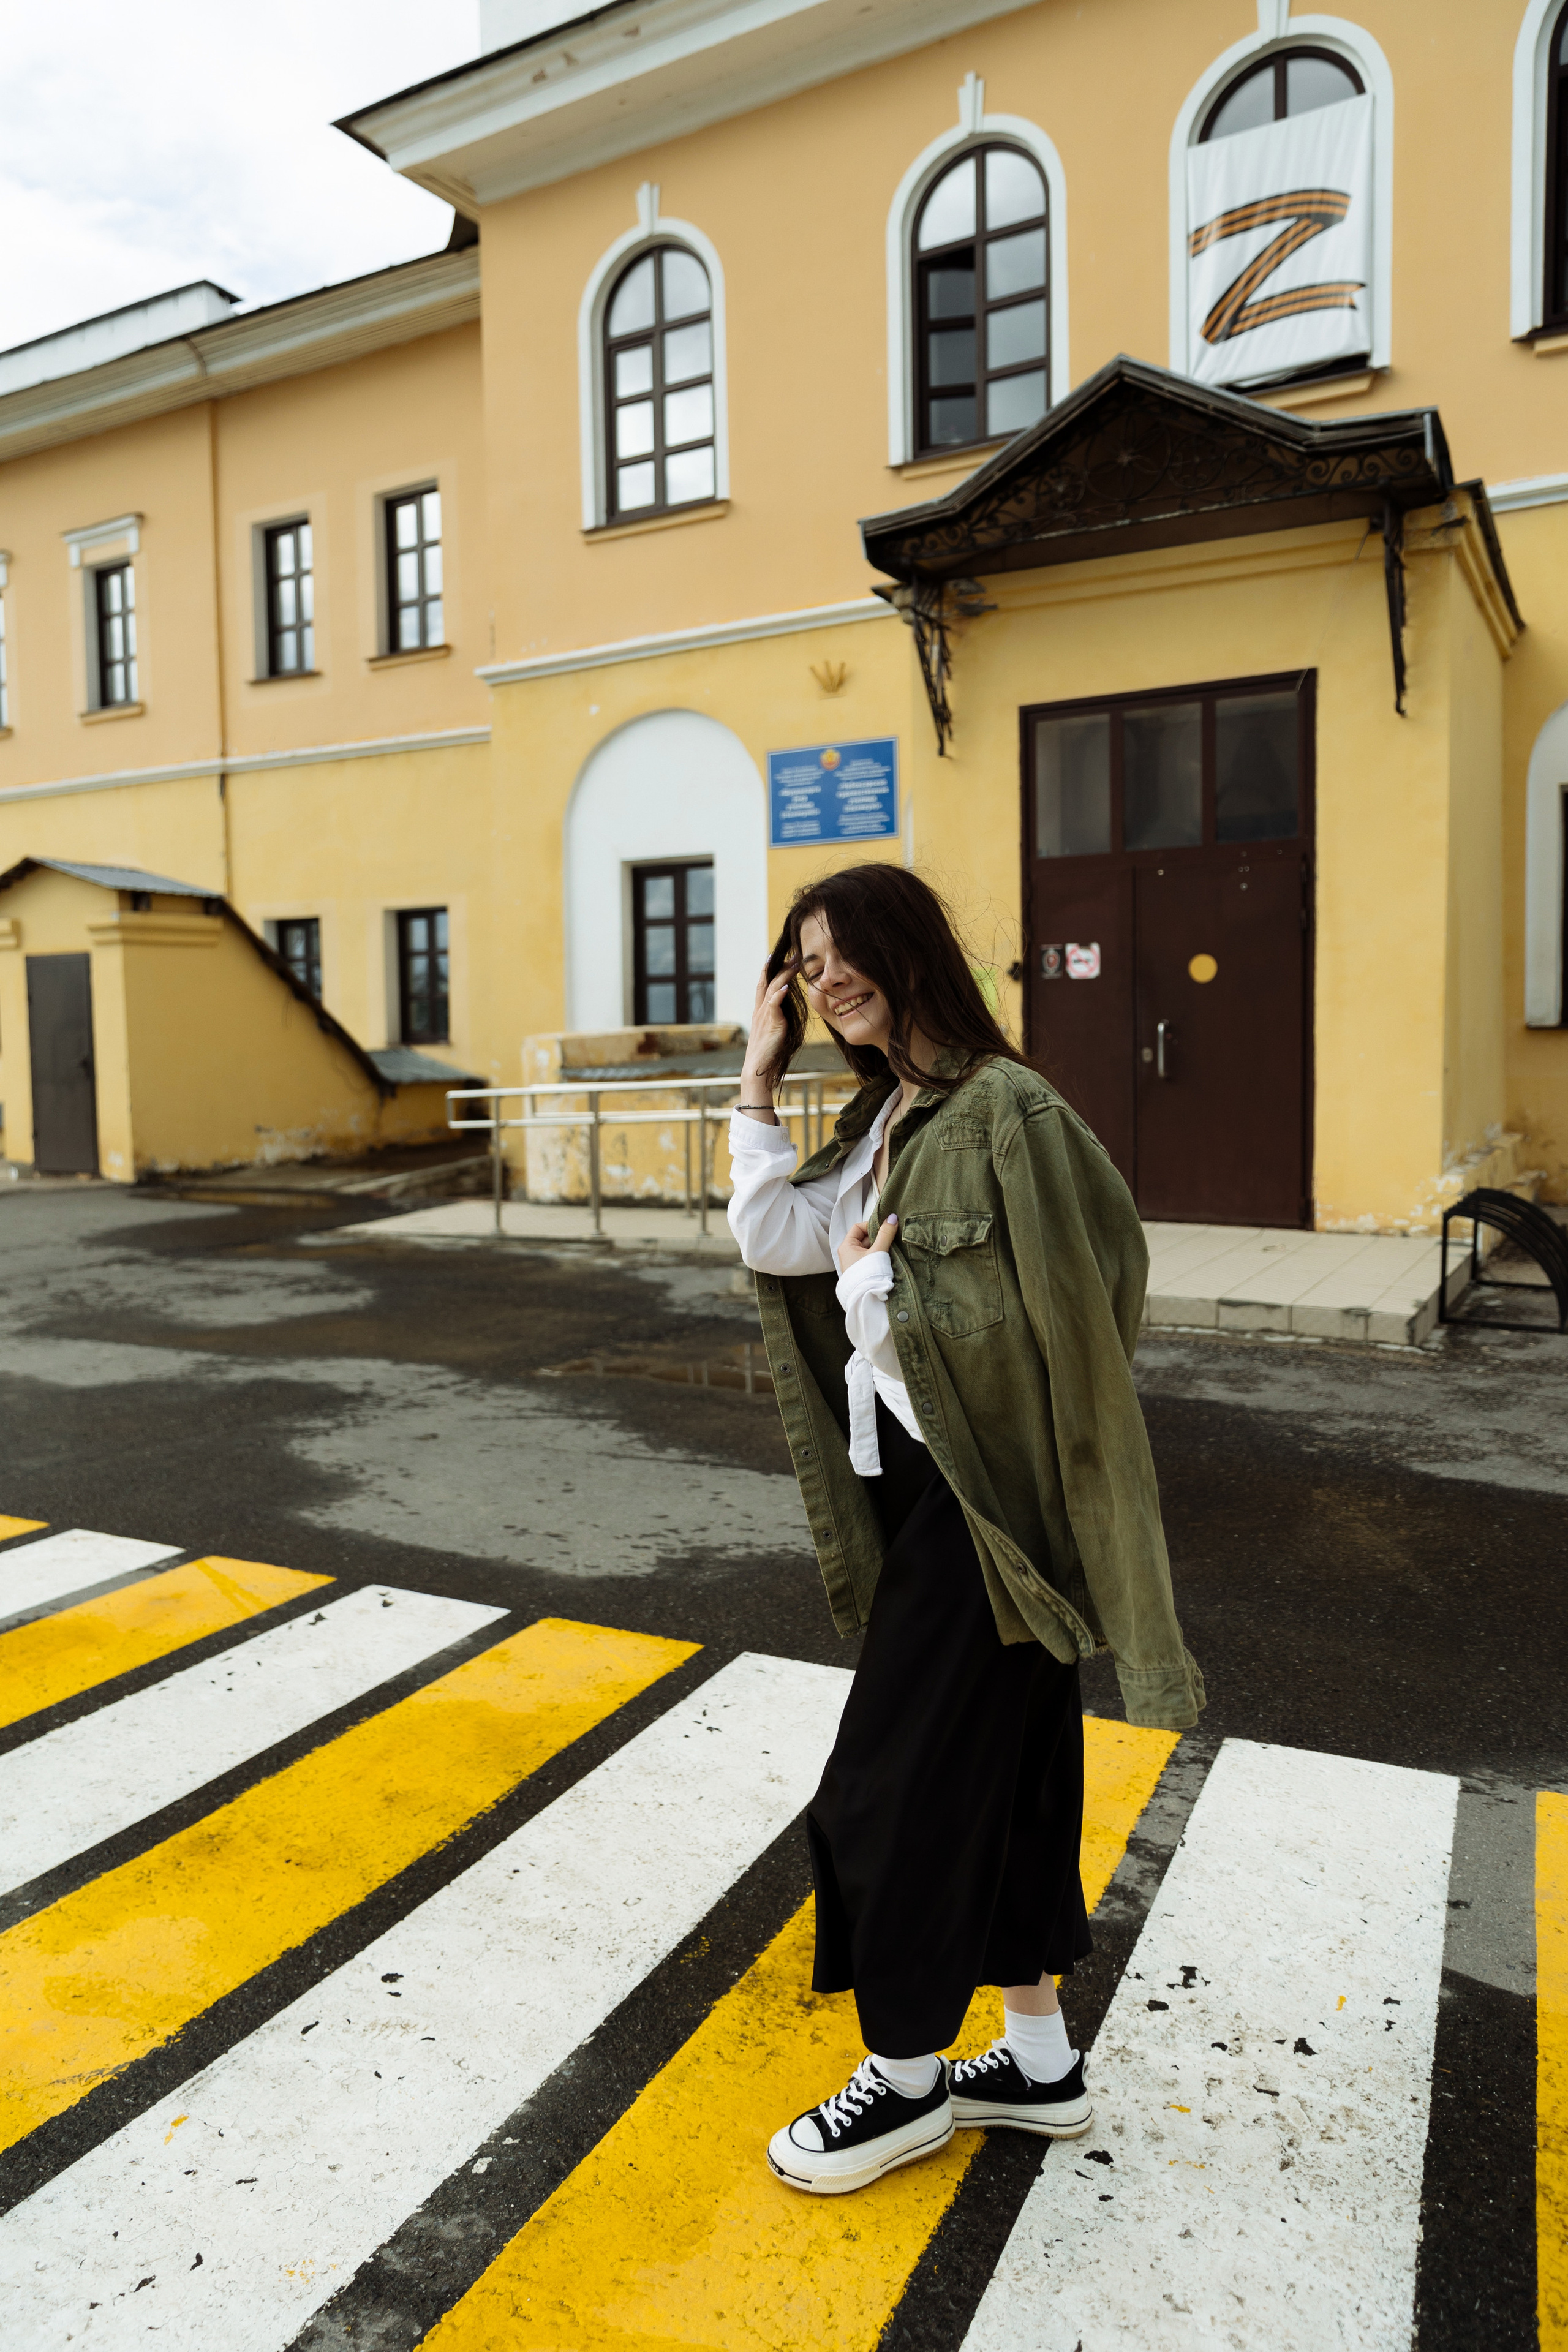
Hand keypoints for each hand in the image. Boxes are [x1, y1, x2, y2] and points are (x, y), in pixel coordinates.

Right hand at [739, 956, 797, 1114]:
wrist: (757, 1070)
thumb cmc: (768, 1055)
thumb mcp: (775, 1034)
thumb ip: (780, 1021)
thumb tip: (789, 1016)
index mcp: (760, 1012)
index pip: (764, 986)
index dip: (769, 970)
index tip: (777, 957)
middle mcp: (760, 1011)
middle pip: (767, 982)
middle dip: (779, 966)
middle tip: (792, 954)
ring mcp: (764, 1016)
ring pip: (772, 989)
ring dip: (784, 975)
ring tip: (794, 963)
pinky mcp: (770, 1023)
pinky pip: (773, 1005)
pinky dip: (779, 994)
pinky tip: (786, 986)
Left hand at [837, 1213, 897, 1274]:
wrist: (866, 1299)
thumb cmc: (867, 1275)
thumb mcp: (878, 1251)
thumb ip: (885, 1234)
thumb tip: (892, 1218)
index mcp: (846, 1246)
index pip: (858, 1227)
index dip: (871, 1225)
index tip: (884, 1228)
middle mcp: (849, 1253)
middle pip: (865, 1237)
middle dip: (878, 1237)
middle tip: (890, 1238)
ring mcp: (855, 1263)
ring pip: (869, 1248)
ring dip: (880, 1247)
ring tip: (890, 1249)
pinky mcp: (862, 1270)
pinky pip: (871, 1258)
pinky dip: (879, 1255)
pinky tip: (888, 1257)